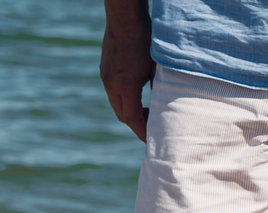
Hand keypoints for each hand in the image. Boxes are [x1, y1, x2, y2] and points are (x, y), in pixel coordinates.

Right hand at [101, 0, 154, 141]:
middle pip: (122, 116)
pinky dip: (123, 99)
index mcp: (127, 86)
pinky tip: (135, 93)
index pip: (133, 119)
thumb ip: (159, 90)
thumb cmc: (146, 39)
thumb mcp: (158, 67)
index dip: (142, 132)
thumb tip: (163, 110)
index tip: (151, 140)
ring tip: (145, 109)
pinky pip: (112, 93)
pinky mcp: (104, 70)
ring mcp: (105, 77)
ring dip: (129, 111)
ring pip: (116, 105)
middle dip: (136, 123)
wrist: (124, 17)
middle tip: (151, 123)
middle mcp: (112, 84)